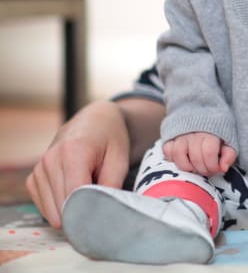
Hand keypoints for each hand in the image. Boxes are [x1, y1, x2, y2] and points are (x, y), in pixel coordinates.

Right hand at [25, 100, 131, 228]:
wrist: (95, 122)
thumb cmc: (110, 140)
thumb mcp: (120, 159)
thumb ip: (112, 185)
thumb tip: (103, 212)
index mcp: (73, 151)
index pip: (74, 195)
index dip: (88, 211)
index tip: (101, 218)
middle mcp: (50, 159)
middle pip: (61, 204)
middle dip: (80, 213)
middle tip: (98, 210)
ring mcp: (39, 169)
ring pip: (51, 209)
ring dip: (69, 211)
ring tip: (87, 196)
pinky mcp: (33, 178)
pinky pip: (43, 205)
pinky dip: (58, 208)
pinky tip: (73, 196)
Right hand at [163, 132, 236, 175]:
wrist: (203, 117)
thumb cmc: (217, 135)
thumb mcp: (229, 142)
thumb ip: (229, 154)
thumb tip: (223, 168)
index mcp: (210, 133)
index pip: (209, 152)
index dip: (213, 166)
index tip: (216, 169)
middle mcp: (194, 133)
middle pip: (195, 157)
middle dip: (203, 169)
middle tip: (207, 170)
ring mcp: (180, 136)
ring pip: (178, 154)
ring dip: (187, 166)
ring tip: (194, 167)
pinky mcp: (170, 139)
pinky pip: (167, 151)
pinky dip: (173, 159)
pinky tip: (183, 160)